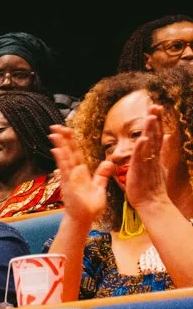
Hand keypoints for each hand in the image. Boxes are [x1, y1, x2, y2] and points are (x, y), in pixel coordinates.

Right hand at [50, 123, 112, 223]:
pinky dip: (61, 160)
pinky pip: (65, 170)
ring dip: (59, 145)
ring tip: (54, 133)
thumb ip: (102, 174)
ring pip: (65, 158)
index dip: (71, 141)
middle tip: (56, 126)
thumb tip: (108, 162)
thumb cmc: (90, 206)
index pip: (76, 153)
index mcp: (81, 172)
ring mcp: (69, 178)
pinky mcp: (69, 185)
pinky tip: (57, 150)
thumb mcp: (99, 187)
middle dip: (63, 139)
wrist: (84, 220)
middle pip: (68, 152)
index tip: (66, 130)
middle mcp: (73, 173)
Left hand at [123, 103, 180, 217]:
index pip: (157, 134)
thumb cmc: (152, 185)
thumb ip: (163, 150)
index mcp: (155, 155)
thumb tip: (168, 136)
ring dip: (150, 131)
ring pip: (150, 144)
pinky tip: (142, 139)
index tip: (156, 107)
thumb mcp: (159, 164)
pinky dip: (141, 149)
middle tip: (155, 106)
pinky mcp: (140, 171)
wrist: (152, 203)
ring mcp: (148, 164)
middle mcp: (153, 157)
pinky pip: (141, 159)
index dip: (157, 121)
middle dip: (155, 121)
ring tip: (151, 117)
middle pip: (155, 136)